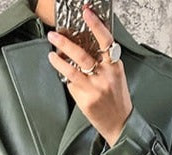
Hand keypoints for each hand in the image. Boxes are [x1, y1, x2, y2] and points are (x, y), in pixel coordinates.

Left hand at [46, 5, 132, 145]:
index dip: (95, 25)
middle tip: (54, 36)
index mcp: (115, 66)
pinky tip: (67, 77)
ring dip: (58, 60)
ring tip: (52, 54)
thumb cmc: (117, 99)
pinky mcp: (86, 100)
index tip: (86, 13)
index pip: (106, 40)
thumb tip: (84, 46)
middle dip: (65, 43)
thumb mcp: (116, 76)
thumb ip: (104, 62)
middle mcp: (105, 76)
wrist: (120, 123)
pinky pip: (72, 86)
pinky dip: (68, 80)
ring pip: (71, 70)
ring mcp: (94, 89)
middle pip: (82, 55)